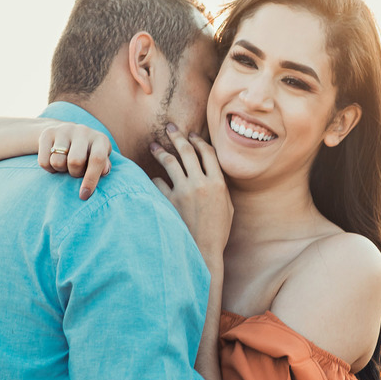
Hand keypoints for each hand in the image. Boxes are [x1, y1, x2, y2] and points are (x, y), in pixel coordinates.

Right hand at [38, 123, 111, 199]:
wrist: (67, 133)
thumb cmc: (89, 153)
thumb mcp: (100, 159)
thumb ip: (103, 167)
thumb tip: (104, 172)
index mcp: (100, 139)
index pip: (97, 159)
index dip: (91, 179)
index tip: (84, 194)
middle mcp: (83, 131)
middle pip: (75, 161)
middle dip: (74, 173)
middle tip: (75, 171)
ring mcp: (64, 130)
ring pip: (57, 162)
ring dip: (60, 170)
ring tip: (65, 165)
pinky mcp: (47, 133)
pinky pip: (43, 162)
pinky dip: (49, 168)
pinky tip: (54, 161)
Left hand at [150, 125, 232, 261]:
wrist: (204, 251)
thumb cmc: (217, 231)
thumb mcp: (227, 207)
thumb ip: (220, 187)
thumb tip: (212, 172)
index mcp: (218, 183)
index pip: (208, 153)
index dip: (199, 141)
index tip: (191, 136)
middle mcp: (201, 183)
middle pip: (187, 151)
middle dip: (177, 136)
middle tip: (170, 128)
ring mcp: (184, 192)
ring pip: (170, 162)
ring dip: (161, 151)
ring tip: (154, 145)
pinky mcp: (170, 202)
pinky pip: (158, 183)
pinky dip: (155, 179)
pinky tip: (152, 178)